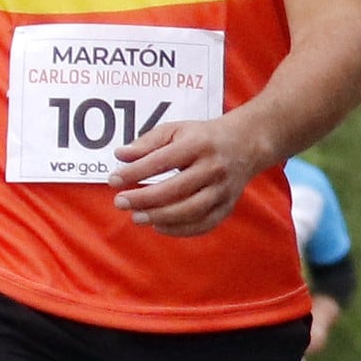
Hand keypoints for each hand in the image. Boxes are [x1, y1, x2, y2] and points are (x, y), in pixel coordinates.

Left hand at [111, 110, 272, 236]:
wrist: (246, 144)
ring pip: (190, 210)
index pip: (162, 160)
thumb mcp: (175, 130)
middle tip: (120, 202)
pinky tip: (159, 226)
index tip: (113, 179)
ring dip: (160, 216)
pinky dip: (180, 229)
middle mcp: (213, 168)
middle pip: (175, 189)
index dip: (135, 172)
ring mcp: (223, 190)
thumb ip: (147, 142)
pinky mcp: (227, 206)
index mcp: (199, 144)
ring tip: (136, 217)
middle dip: (143, 198)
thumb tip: (120, 156)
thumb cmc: (202, 138)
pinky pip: (204, 224)